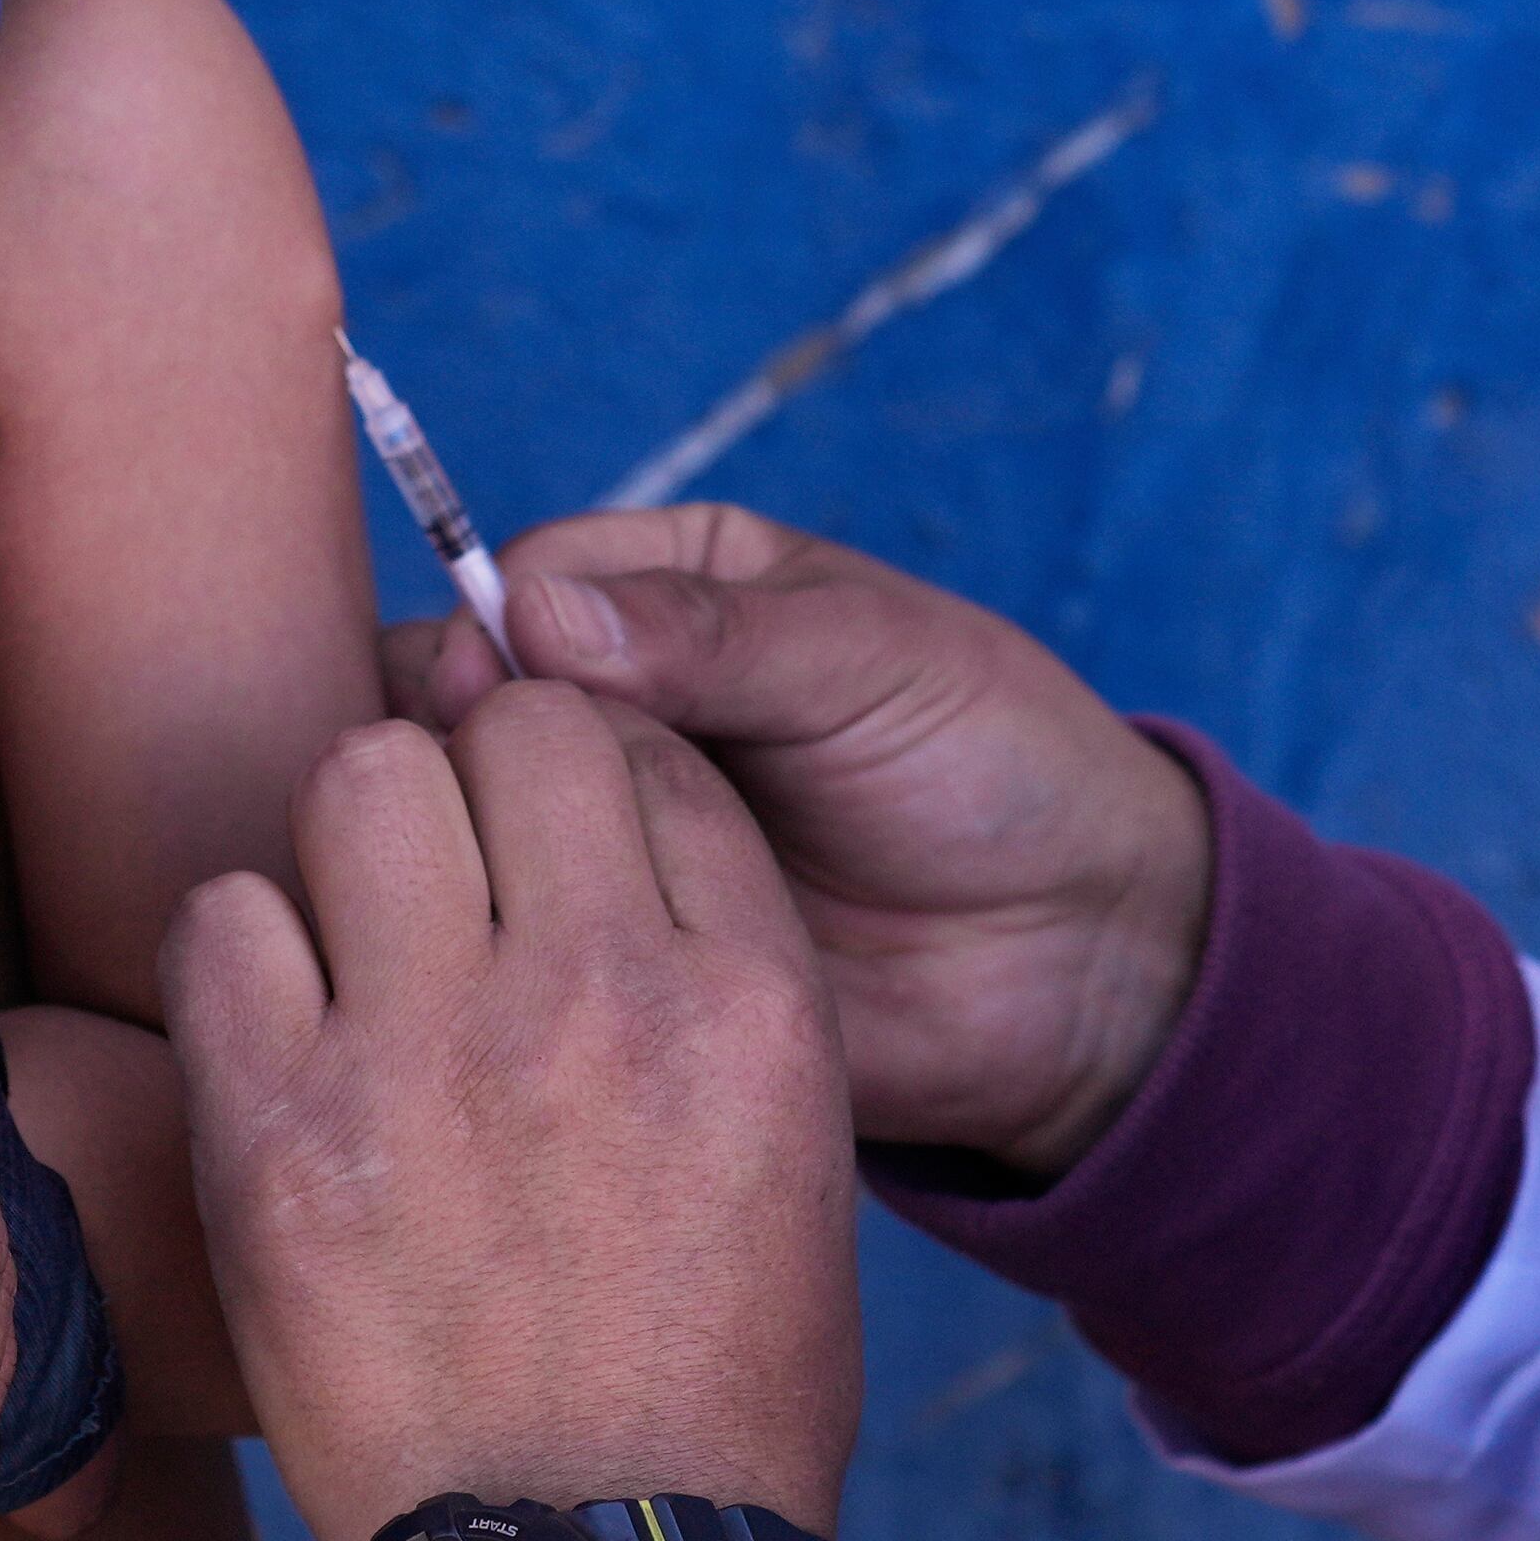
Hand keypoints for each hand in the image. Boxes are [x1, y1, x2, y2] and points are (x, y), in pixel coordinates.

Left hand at [164, 687, 858, 1540]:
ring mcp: (432, 1057)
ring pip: (358, 777)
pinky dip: (243, 955)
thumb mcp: (796, 1143)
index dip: (584, 774)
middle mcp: (600, 995)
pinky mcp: (282, 1135)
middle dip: (475, 781)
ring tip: (365, 949)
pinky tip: (282, 1034)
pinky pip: (220, 918)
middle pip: (508, 724)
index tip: (549, 840)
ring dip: (357, 845)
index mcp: (748, 995)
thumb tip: (600, 818)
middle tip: (454, 885)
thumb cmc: (710, 1374)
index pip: (647, 747)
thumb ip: (709, 964)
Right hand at [387, 507, 1209, 1178]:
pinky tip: (518, 959)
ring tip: (514, 880)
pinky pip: (519, 933)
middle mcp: (623, 705)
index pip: (521, 580)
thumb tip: (535, 613)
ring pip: (472, 816)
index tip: (494, 686)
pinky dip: (501, 941)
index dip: (494, 630)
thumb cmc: (997, 767)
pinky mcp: (618, 949)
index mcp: (679, 592)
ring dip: (473, 842)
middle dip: (463, 739)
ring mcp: (611, 831)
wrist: (1076, 960)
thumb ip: (714, 639)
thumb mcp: (872, 664)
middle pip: (466, 695)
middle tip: (493, 795)